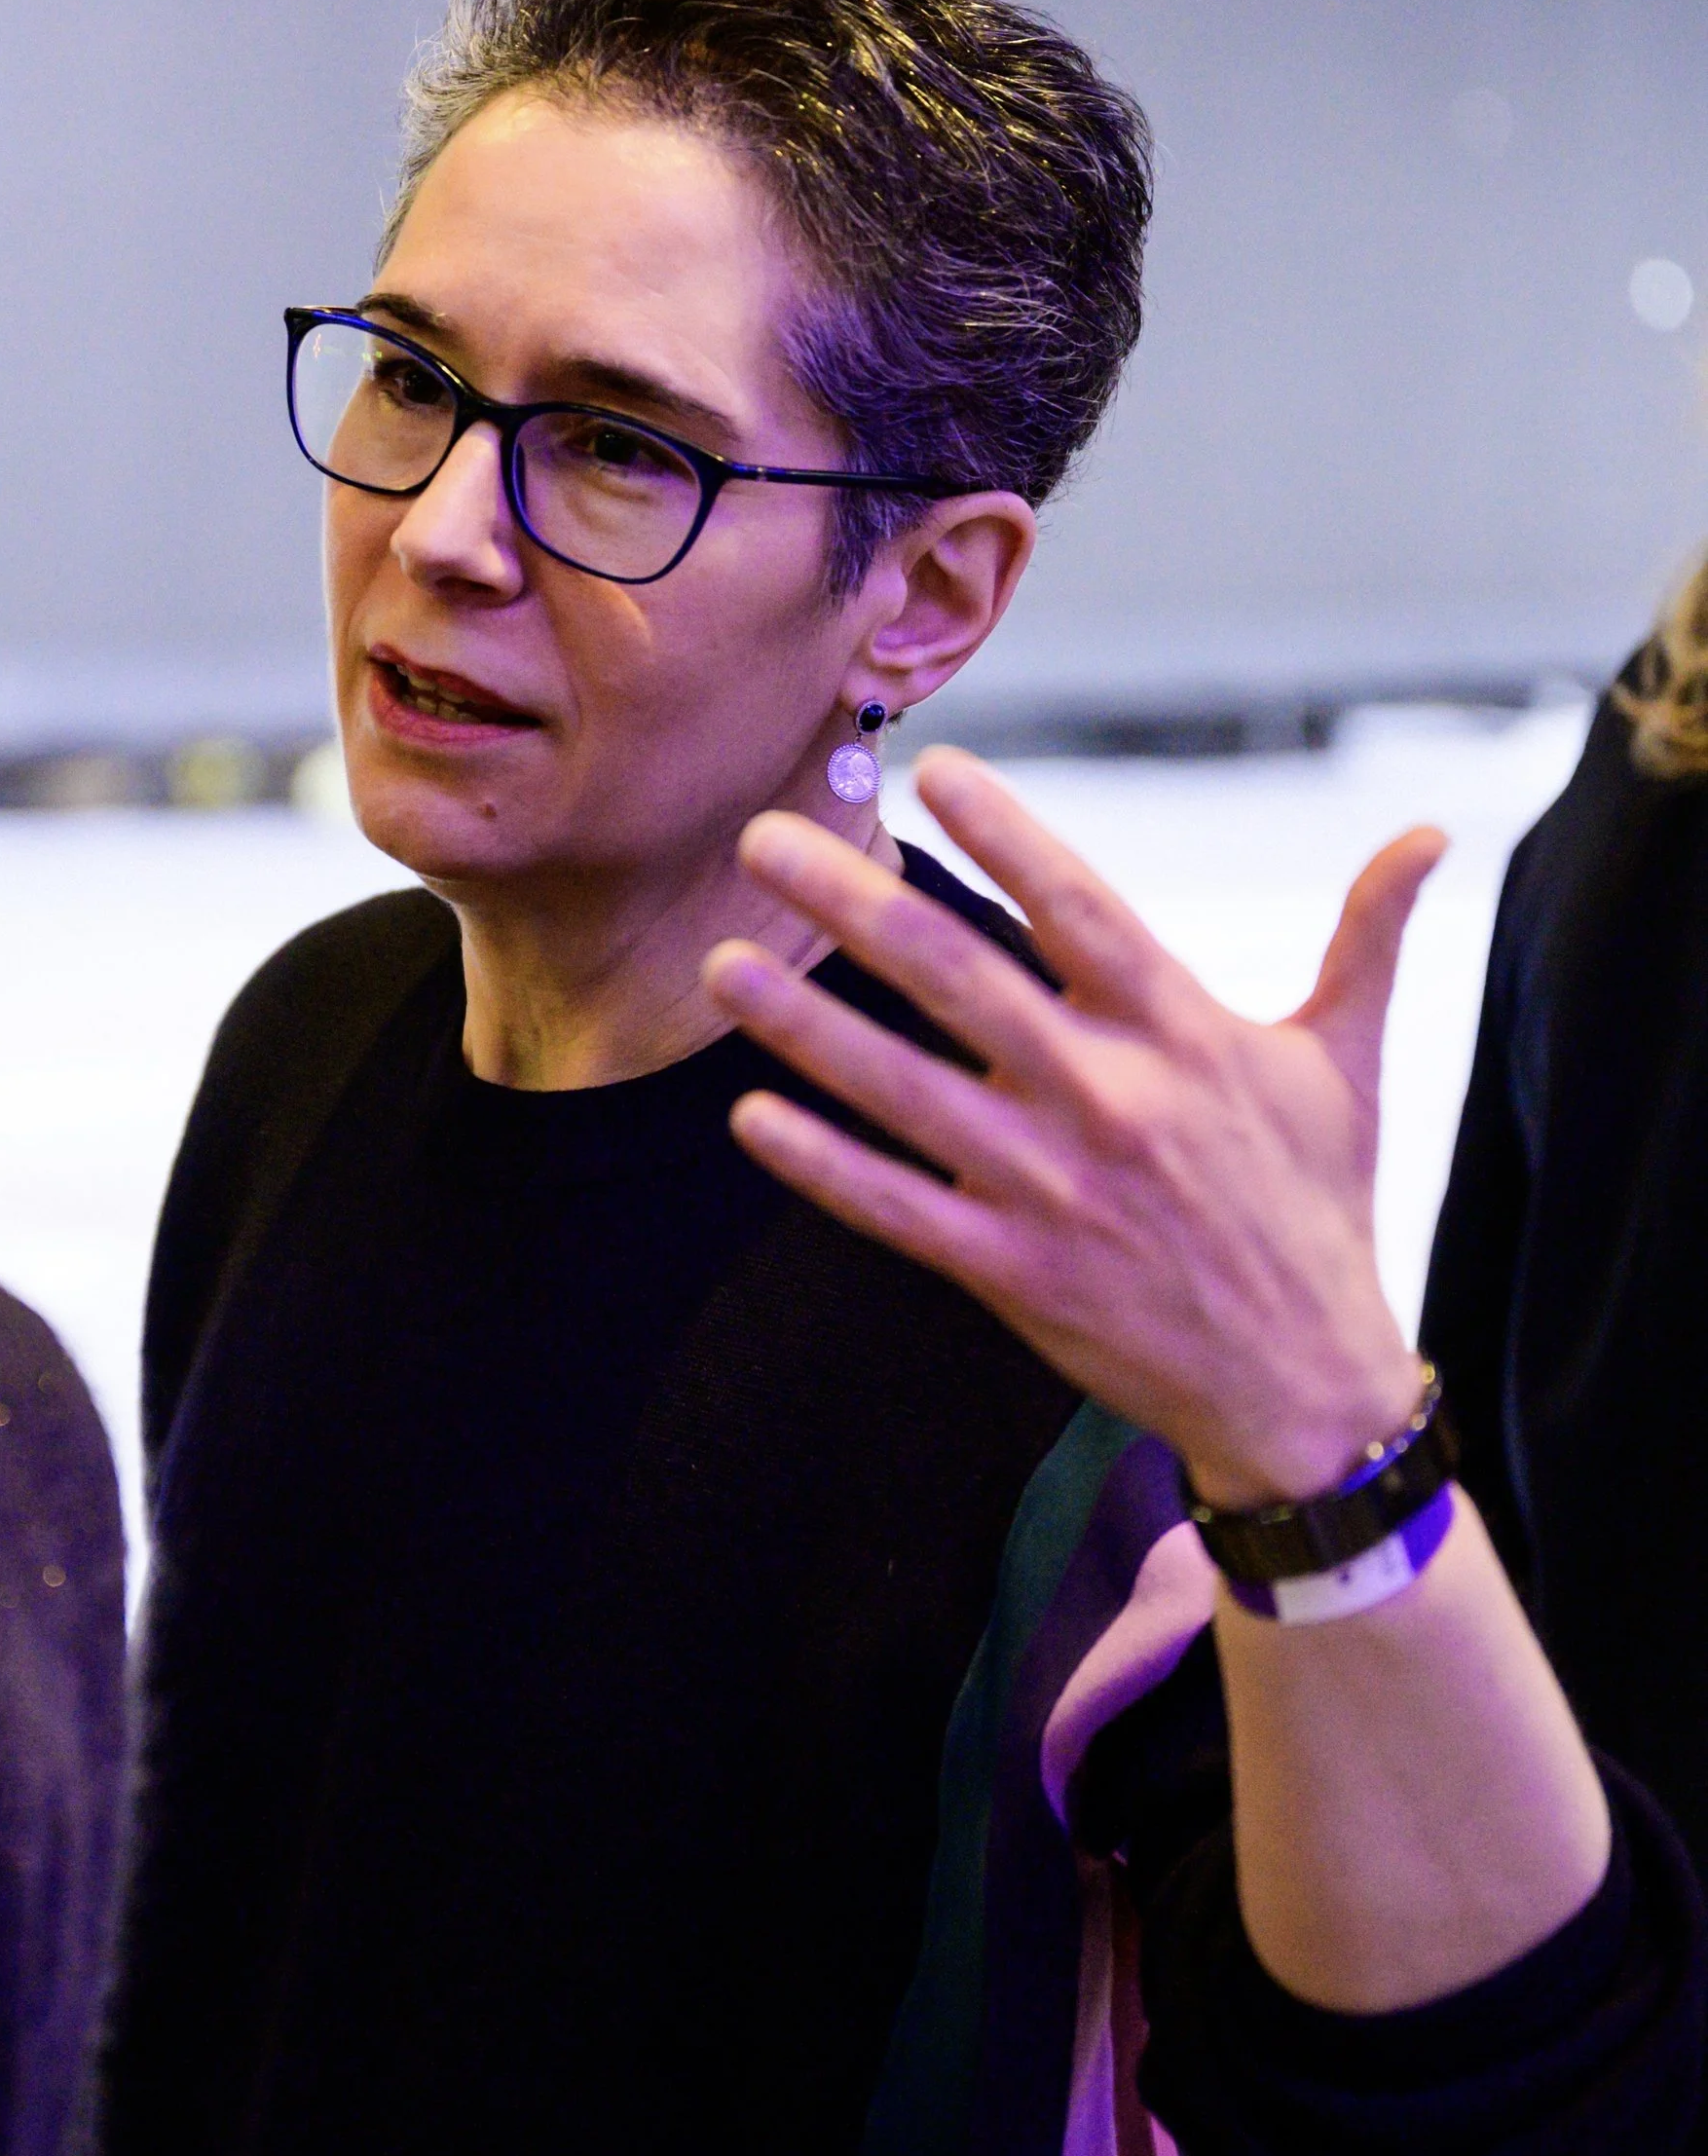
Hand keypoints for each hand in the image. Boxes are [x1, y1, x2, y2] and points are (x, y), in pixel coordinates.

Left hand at [701, 748, 1442, 1507]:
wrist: (1306, 1388)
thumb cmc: (1318, 1210)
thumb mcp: (1350, 1066)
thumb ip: (1368, 940)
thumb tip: (1431, 837)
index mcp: (1183, 1032)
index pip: (1080, 906)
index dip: (1007, 835)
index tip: (932, 767)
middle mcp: (1109, 1099)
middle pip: (959, 978)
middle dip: (852, 903)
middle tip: (764, 842)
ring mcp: (1051, 1190)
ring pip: (902, 1090)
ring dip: (804, 1024)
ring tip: (722, 962)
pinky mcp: (1011, 1272)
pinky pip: (894, 1207)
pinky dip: (819, 1163)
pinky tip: (749, 1115)